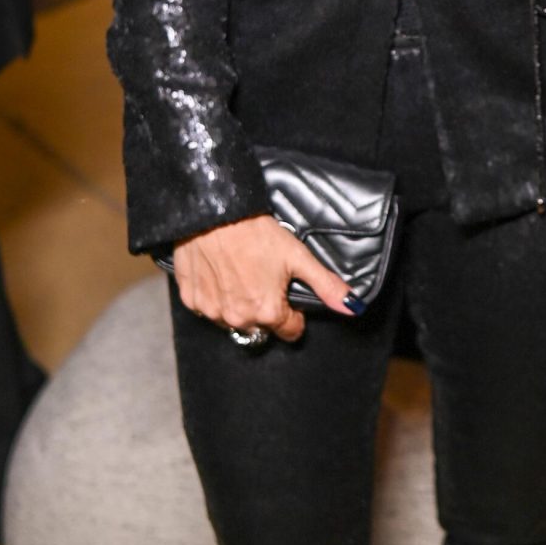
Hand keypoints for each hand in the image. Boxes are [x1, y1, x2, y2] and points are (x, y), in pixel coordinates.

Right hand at [172, 213, 360, 341]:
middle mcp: (239, 319)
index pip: (290, 331)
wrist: (214, 213)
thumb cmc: (256, 233)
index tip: (287, 293)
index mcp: (268, 312)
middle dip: (265, 308)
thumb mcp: (298, 256)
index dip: (293, 313)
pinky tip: (220, 273)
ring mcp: (212, 312)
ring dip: (239, 304)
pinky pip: (208, 308)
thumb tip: (353, 307)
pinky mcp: (191, 300)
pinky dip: (215, 296)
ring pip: (233, 319)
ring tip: (240, 273)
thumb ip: (326, 286)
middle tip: (263, 278)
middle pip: (261, 326)